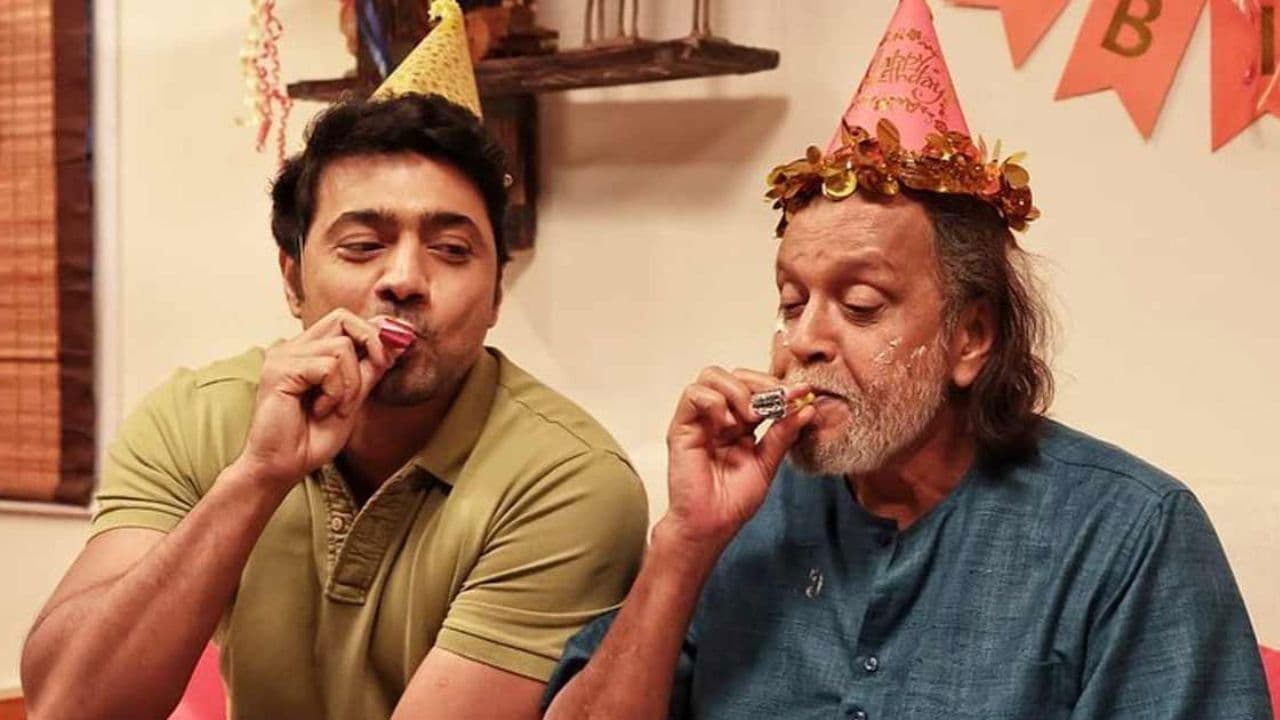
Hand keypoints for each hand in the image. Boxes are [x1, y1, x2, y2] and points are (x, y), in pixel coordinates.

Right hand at [236, 309, 407, 492]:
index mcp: (307, 351)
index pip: (345, 320)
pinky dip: (335, 392)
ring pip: (341, 347)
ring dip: (351, 384)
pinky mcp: (279, 370)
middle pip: (343, 317)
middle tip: (379, 369)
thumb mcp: (352, 399)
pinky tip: (320, 410)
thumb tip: (396, 343)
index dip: (374, 331)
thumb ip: (368, 370)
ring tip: (336, 408)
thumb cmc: (311, 438)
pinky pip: (327, 367)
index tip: (393, 353)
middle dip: (371, 342)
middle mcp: (293, 347)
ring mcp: (283, 356)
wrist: (283, 467)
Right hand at [661, 367, 814, 554]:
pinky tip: (725, 424)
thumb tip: (805, 408)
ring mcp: (700, 420)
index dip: (778, 387)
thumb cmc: (733, 502)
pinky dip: (714, 401)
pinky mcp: (682, 426)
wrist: (710, 525)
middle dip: (760, 383)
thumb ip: (782, 435)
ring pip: (712, 376)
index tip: (801, 392)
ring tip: (749, 417)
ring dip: (737, 391)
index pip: (757, 388)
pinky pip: (694, 394)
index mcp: (741, 424)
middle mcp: (719, 417)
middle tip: (776, 403)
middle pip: (735, 374)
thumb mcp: (767, 464)